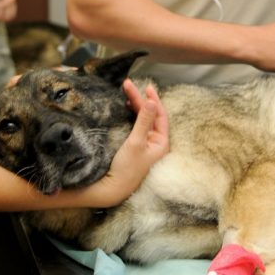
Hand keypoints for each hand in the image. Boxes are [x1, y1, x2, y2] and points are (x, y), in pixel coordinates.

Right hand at [77, 79, 169, 207]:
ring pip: (143, 120)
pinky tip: (126, 108)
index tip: (146, 87)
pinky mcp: (135, 148)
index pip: (160, 116)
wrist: (112, 189)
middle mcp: (155, 143)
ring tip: (127, 93)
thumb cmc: (126, 168)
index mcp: (161, 143)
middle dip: (140, 100)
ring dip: (136, 106)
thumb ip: (143, 120)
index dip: (153, 100)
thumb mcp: (136, 142)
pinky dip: (132, 116)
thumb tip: (151, 101)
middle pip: (150, 116)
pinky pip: (136, 126)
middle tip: (129, 85)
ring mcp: (145, 146)